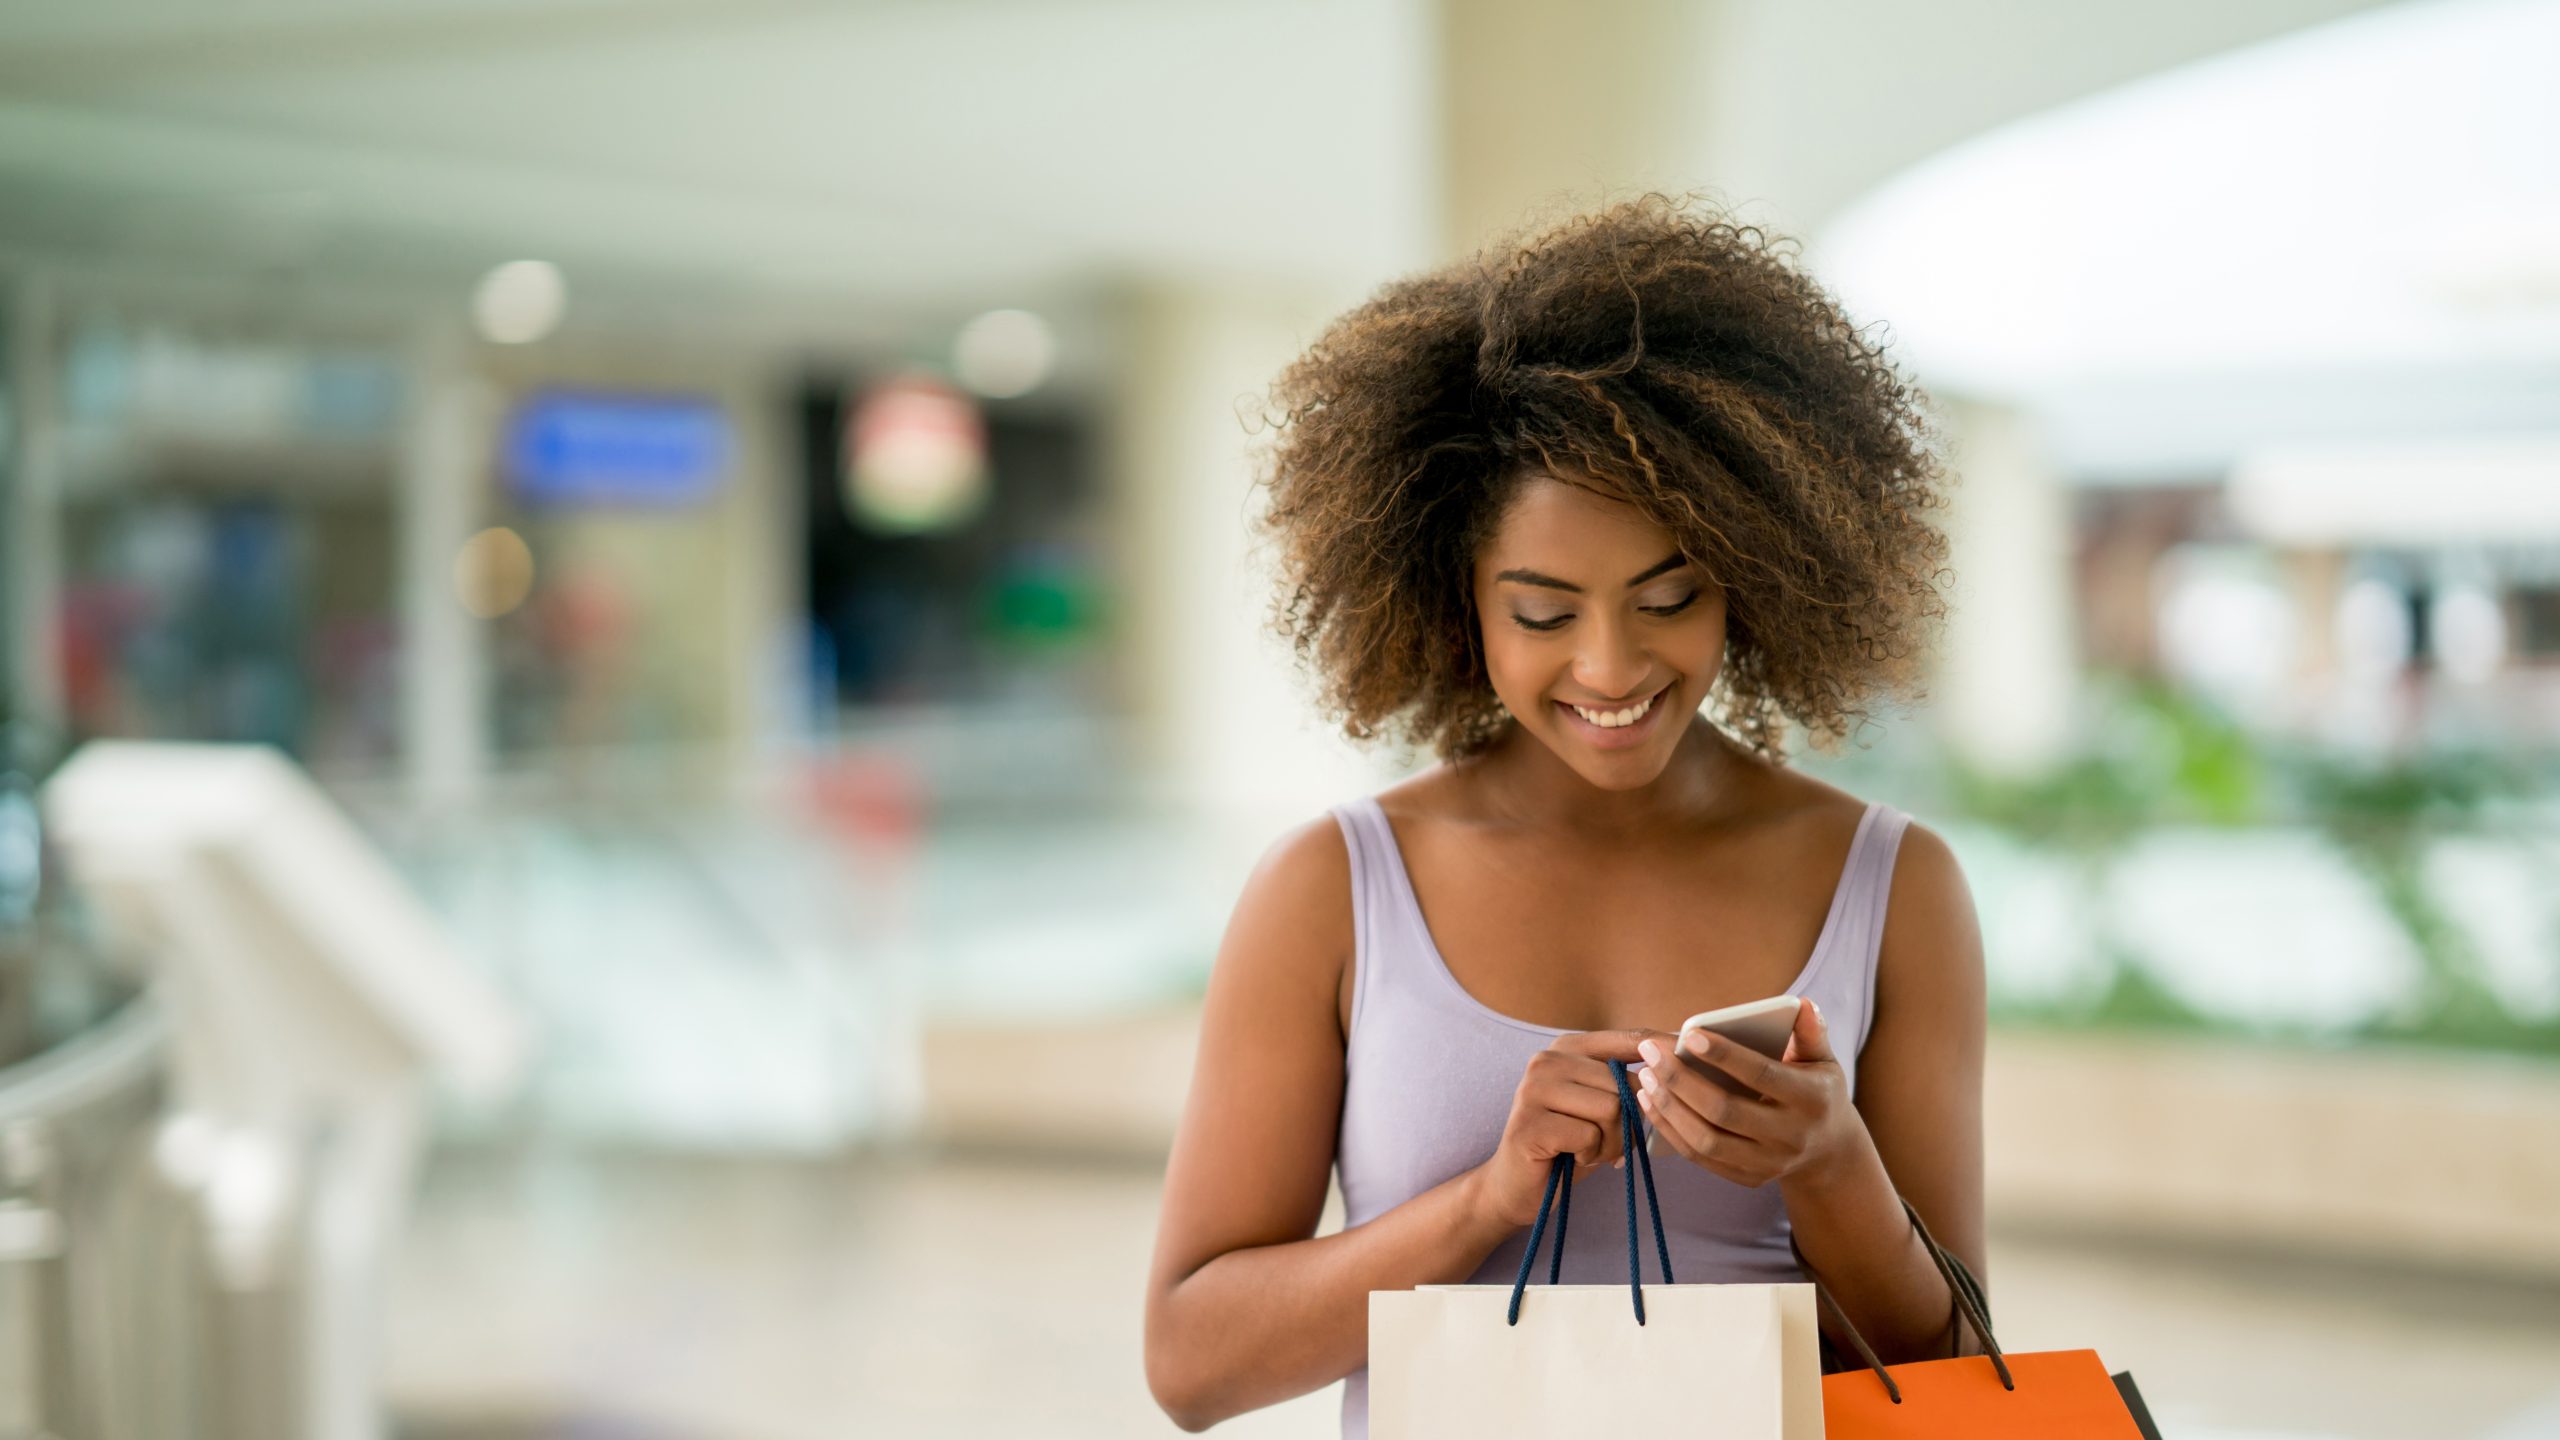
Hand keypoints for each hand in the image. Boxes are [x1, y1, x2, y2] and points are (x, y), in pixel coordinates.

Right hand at [1468, 1028, 1678, 1228]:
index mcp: (1568, 1047)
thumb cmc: (1569, 1144)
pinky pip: (1589, 1136)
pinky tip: (1572, 1157)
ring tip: (1589, 1150)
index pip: (1629, 1039)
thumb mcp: (1601, 1105)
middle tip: (1605, 1142)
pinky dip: (1591, 1155)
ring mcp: (1533, 1089)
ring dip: (1610, 1142)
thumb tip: (1675, 1064)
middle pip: (1623, 1083)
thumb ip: (1627, 1082)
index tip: (1694, 1052)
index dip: (1665, 1048)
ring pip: (1610, 1109)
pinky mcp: (1529, 1123)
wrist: (1519, 1186)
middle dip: (1626, 1123)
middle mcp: (1546, 1060)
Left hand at [1633, 999, 1859, 1190]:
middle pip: (1725, 1111)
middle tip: (1651, 1053)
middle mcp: (1790, 1136)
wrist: (1830, 1150)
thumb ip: (1811, 1032)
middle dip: (1681, 1080)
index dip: (1724, 1055)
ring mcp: (1769, 1163)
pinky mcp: (1749, 1178)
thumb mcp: (1823, 1060)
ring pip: (1707, 1139)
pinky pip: (1700, 1157)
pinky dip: (1670, 1130)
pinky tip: (1651, 1103)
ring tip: (1645, 1076)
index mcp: (1811, 1099)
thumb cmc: (1818, 1091)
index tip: (1689, 1035)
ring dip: (1669, 1107)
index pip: (1761, 1075)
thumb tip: (1803, 1003)